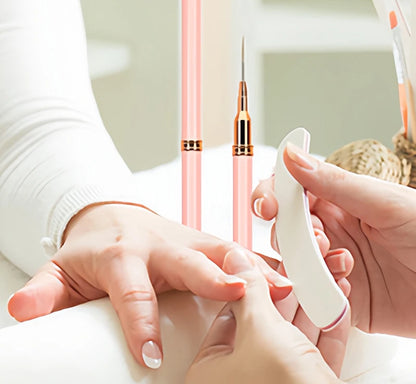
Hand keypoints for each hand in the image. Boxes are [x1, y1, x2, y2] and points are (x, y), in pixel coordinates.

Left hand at [7, 203, 291, 368]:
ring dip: (251, 267)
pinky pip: (236, 250)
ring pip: (221, 250)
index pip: (132, 291)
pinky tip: (285, 276)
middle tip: (239, 295)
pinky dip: (260, 262)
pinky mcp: (203, 240)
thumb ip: (46, 291)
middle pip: (188, 260)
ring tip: (281, 287)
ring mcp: (186, 239)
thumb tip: (22, 312)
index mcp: (123, 255)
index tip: (149, 355)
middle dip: (213, 278)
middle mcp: (161, 244)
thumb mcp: (62, 269)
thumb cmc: (94, 249)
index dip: (140, 323)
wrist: (113, 217)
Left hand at [186, 248, 347, 383]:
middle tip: (298, 275)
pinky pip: (313, 356)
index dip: (251, 287)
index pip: (228, 314)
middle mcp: (240, 381)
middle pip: (263, 325)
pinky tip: (335, 310)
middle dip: (286, 297)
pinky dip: (326, 333)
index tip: (268, 270)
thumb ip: (249, 290)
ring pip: (291, 339)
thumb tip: (236, 260)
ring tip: (321, 285)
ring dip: (310, 310)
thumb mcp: (261, 331)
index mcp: (211, 371)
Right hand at [252, 142, 415, 337]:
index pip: (289, 190)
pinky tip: (346, 285)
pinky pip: (310, 291)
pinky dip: (320, 288)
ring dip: (307, 260)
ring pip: (292, 259)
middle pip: (284, 227)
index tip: (267, 204)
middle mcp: (329, 228)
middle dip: (290, 232)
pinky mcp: (337, 294)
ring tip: (341, 262)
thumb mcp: (385, 203)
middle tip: (317, 237)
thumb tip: (292, 154)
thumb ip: (334, 182)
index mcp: (337, 199)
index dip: (271, 194)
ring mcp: (330, 262)